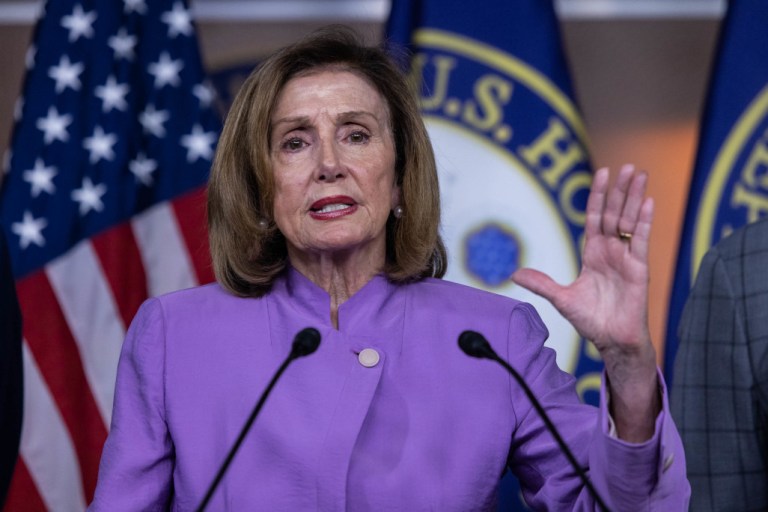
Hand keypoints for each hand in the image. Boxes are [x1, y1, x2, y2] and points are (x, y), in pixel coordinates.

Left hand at [512, 165, 658, 440]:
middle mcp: (611, 251)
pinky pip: (641, 241)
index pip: (595, 218)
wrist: (611, 340)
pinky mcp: (639, 269)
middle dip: (619, 190)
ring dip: (634, 198)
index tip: (601, 173)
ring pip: (629, 221)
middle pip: (614, 214)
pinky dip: (644, 222)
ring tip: (639, 174)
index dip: (597, 196)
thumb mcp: (561, 298)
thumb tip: (514, 274)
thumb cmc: (591, 320)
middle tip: (625, 166)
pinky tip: (648, 202)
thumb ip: (541, 283)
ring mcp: (626, 258)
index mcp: (593, 254)